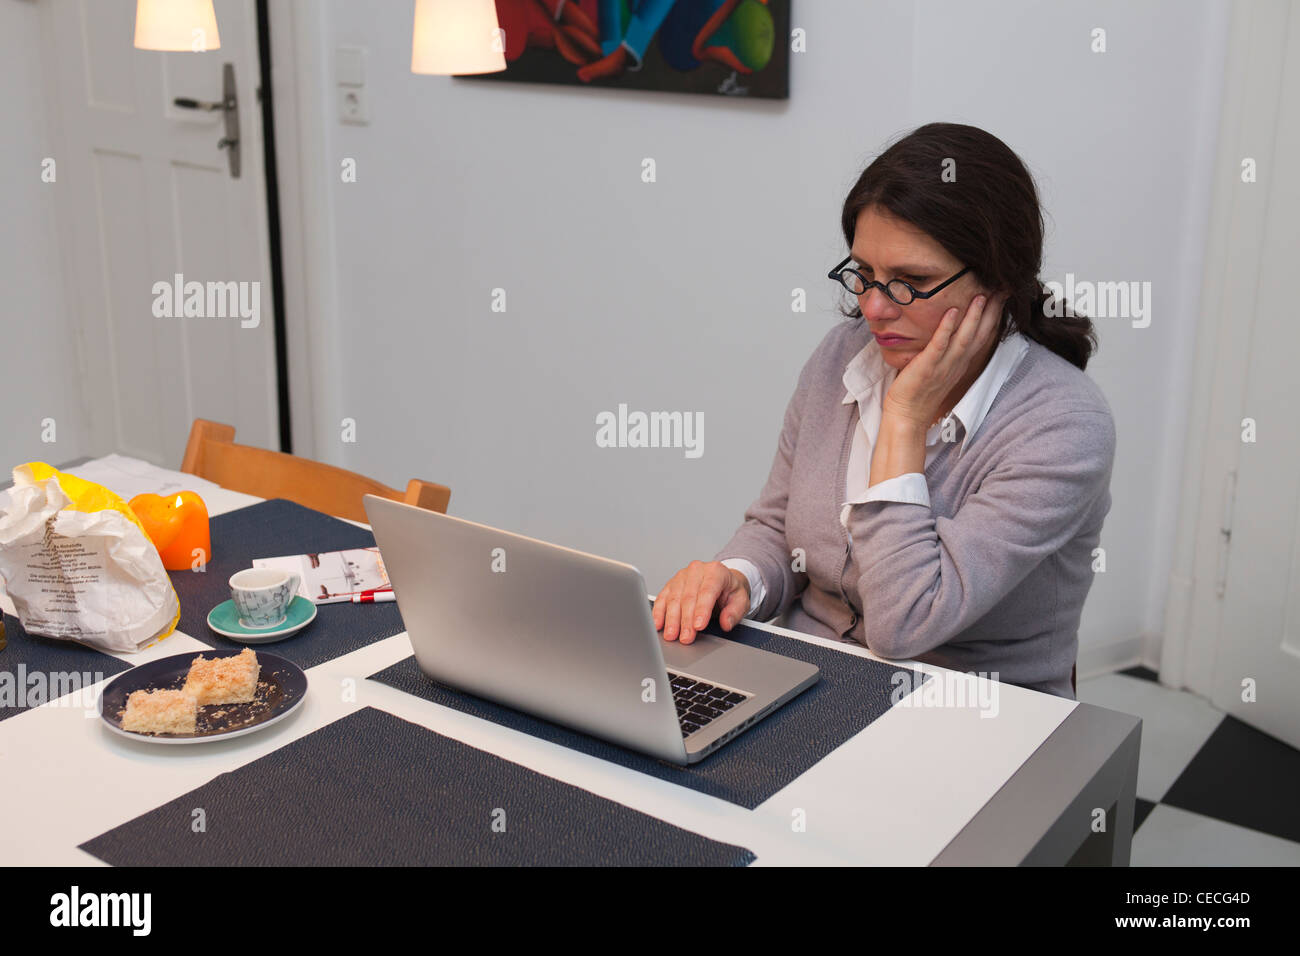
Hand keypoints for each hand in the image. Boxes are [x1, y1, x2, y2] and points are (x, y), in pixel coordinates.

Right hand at [653, 561, 750, 644]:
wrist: (723, 581)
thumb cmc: (730, 591)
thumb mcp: (741, 600)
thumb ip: (735, 612)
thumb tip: (726, 623)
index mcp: (716, 571)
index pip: (707, 591)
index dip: (702, 610)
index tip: (698, 626)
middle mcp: (697, 571)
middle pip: (688, 597)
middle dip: (686, 620)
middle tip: (685, 637)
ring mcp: (681, 576)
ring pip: (673, 598)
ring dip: (671, 619)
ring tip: (671, 635)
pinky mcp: (671, 584)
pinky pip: (662, 598)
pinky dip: (659, 612)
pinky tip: (658, 624)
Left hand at [882, 292, 1007, 428]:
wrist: (907, 416)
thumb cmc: (919, 392)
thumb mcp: (940, 369)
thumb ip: (947, 351)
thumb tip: (949, 332)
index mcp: (961, 363)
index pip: (983, 336)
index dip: (994, 317)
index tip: (1003, 296)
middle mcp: (957, 364)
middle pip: (980, 335)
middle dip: (993, 312)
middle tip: (1003, 290)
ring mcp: (943, 366)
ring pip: (964, 339)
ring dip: (974, 317)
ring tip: (982, 296)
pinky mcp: (927, 368)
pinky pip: (939, 346)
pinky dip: (947, 329)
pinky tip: (952, 312)